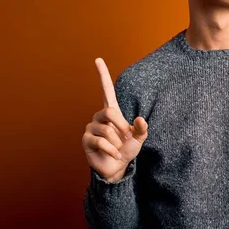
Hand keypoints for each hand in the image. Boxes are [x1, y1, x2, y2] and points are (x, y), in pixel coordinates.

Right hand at [82, 58, 147, 181]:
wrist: (117, 168)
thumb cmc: (127, 150)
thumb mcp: (139, 138)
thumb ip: (141, 128)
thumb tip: (140, 119)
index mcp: (112, 112)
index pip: (106, 89)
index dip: (102, 75)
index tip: (98, 59)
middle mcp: (99, 117)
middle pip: (109, 112)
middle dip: (121, 126)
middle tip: (128, 137)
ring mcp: (91, 128)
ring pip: (106, 130)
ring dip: (117, 142)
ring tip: (118, 149)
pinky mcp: (86, 140)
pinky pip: (101, 142)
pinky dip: (112, 150)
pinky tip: (115, 155)